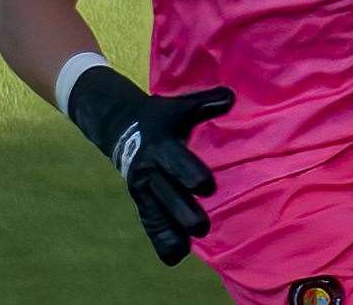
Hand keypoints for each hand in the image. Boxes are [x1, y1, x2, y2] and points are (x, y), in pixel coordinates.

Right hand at [68, 66, 234, 264]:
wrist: (121, 127)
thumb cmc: (160, 117)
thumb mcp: (180, 107)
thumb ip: (205, 103)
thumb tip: (231, 96)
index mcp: (160, 145)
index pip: (175, 162)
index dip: (189, 173)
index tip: (207, 187)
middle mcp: (149, 169)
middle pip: (165, 194)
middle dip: (182, 211)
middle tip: (201, 227)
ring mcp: (143, 188)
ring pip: (155, 212)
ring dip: (170, 230)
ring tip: (185, 247)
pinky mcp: (141, 201)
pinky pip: (149, 222)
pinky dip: (160, 239)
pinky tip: (174, 256)